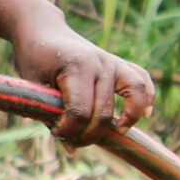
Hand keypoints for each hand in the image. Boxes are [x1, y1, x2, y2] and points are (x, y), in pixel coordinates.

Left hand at [10, 15, 156, 145]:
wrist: (43, 31)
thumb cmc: (34, 60)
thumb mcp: (33, 86)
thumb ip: (49, 116)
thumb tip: (72, 149)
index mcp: (76, 67)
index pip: (79, 112)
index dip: (68, 131)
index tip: (57, 133)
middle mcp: (100, 63)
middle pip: (103, 111)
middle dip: (89, 134)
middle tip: (74, 140)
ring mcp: (112, 61)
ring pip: (135, 93)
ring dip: (129, 118)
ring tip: (117, 132)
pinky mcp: (120, 63)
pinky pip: (142, 80)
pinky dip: (146, 98)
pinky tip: (146, 114)